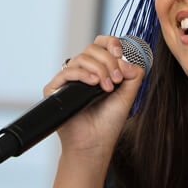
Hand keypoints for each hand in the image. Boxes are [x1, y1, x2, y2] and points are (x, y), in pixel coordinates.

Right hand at [47, 35, 144, 160]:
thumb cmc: (108, 122)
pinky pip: (67, 72)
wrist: (95, 144)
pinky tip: (94, 83)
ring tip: (108, 87)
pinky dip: (83, 74)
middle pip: (92, 49)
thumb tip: (129, 59)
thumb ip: (133, 74)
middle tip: (117, 80)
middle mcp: (82, 72)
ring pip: (81, 58)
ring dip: (99, 69)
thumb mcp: (127, 95)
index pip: (100, 45)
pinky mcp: (54, 89)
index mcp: (98, 70)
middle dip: (108, 61)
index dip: (111, 43)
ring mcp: (68, 80)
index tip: (120, 53)